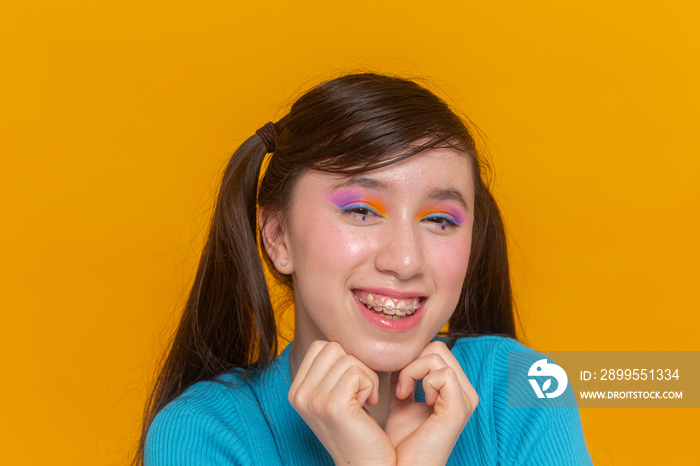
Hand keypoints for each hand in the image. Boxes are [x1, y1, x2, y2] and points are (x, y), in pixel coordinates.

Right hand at [289, 341, 396, 465]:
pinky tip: (368, 406)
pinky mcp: (332, 405)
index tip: (351, 387)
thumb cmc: (359, 429)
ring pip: (348, 358)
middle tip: (361, 392)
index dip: (344, 360)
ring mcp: (312, 400)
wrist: (366, 465)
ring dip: (366, 377)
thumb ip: (330, 370)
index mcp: (296, 390)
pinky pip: (358, 372)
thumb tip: (342, 336)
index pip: (321, 347)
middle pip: (333, 348)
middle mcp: (298, 394)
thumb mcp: (335, 395)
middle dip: (355, 365)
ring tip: (365, 402)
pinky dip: (371, 386)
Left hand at [385, 341, 478, 465]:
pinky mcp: (459, 408)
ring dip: (411, 371)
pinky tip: (413, 399)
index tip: (398, 383)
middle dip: (411, 362)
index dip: (412, 359)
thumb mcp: (402, 401)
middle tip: (400, 388)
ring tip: (403, 394)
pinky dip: (421, 380)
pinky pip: (442, 373)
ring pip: (436, 355)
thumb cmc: (402, 441)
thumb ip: (405, 378)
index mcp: (455, 389)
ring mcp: (465, 399)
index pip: (436, 349)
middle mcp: (465, 392)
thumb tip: (399, 356)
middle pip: (437, 347)